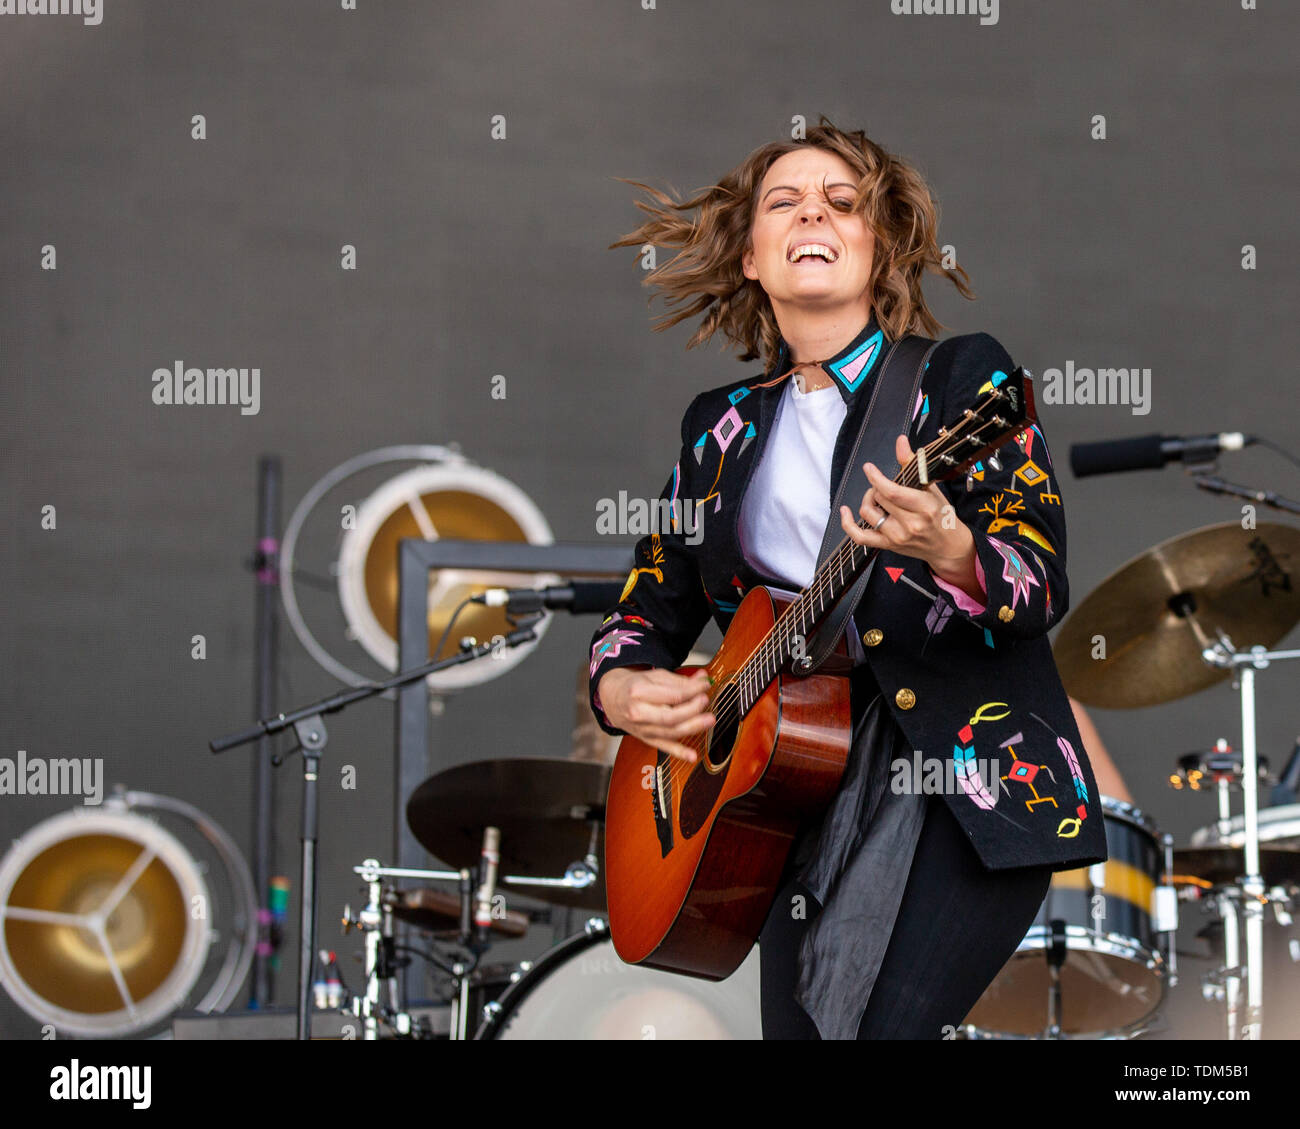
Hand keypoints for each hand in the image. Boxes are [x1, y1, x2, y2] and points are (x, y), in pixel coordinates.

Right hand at [595, 667, 713, 763]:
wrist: (612, 698)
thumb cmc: (635, 685)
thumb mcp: (654, 677)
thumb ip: (679, 680)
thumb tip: (703, 679)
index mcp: (639, 692)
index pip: (672, 695)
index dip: (693, 690)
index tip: (705, 685)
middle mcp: (638, 712)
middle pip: (670, 716)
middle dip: (692, 710)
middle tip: (705, 701)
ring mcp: (641, 728)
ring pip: (670, 732)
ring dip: (692, 727)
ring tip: (709, 720)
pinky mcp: (645, 739)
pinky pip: (664, 747)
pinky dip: (679, 752)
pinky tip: (692, 756)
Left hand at [838, 434, 977, 580]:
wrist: (948, 546)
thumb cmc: (941, 515)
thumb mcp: (931, 488)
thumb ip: (912, 464)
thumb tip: (900, 442)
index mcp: (924, 507)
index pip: (892, 492)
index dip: (876, 478)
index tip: (869, 468)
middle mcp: (910, 524)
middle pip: (878, 499)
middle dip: (876, 487)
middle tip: (883, 486)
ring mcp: (897, 537)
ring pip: (868, 513)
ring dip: (868, 500)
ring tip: (877, 498)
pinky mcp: (888, 546)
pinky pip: (860, 537)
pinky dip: (848, 524)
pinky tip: (845, 512)